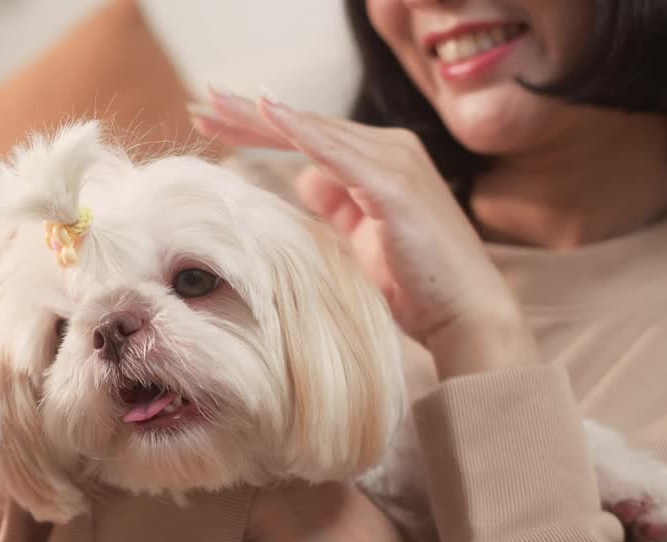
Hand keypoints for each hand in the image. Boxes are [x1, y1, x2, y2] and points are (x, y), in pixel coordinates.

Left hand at [191, 89, 539, 377]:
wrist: (463, 314)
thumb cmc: (415, 285)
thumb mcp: (361, 239)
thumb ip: (337, 205)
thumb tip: (305, 180)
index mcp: (379, 161)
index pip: (308, 134)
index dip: (260, 126)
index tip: (213, 121)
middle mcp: (390, 149)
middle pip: (306, 124)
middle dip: (250, 114)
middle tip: (202, 103)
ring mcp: (395, 162)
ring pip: (315, 129)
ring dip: (263, 116)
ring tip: (217, 106)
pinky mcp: (395, 186)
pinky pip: (340, 151)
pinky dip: (304, 131)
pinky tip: (270, 114)